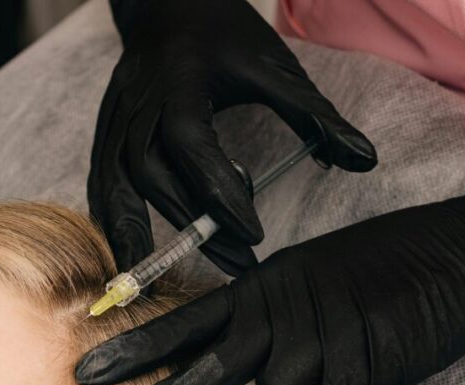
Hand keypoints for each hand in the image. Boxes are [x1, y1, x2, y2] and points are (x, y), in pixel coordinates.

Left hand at [76, 160, 464, 384]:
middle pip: (200, 375)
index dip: (134, 349)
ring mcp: (314, 343)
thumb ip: (273, 333)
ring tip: (349, 352)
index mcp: (262, 289)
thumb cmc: (385, 277)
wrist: (461, 260)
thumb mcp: (314, 292)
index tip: (85, 371)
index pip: (183, 322)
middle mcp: (277, 314)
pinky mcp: (351, 371)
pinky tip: (374, 362)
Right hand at [89, 0, 375, 277]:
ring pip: (115, 181)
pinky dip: (110, 217)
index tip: (255, 234)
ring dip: (135, 231)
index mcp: (181, 80)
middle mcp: (140, 100)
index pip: (193, 145)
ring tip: (159, 277)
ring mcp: (116, 115)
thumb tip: (364, 160)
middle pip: (152, 172)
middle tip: (237, 264)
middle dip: (192, 224)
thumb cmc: (224, 33)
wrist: (169, 2)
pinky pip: (99, 179)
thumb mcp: (275, 66)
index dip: (219, 193)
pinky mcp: (105, 128)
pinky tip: (128, 250)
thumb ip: (316, 115)